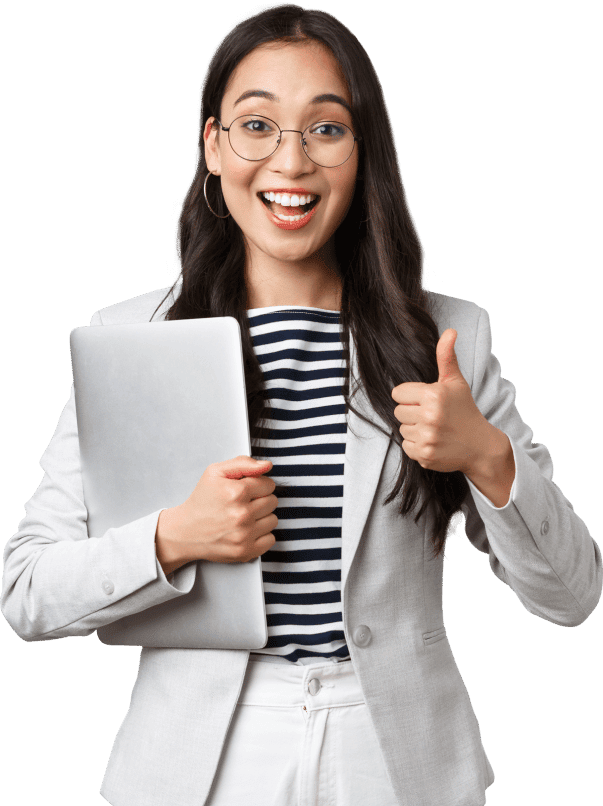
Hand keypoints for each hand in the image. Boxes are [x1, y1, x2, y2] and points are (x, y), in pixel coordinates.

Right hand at [155, 456, 277, 572]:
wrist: (185, 531)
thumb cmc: (201, 501)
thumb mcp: (215, 472)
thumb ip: (243, 463)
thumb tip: (267, 465)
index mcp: (236, 492)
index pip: (269, 484)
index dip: (258, 485)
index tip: (246, 490)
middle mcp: (241, 515)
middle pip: (273, 502)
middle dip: (261, 500)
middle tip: (243, 503)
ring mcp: (244, 535)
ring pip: (273, 520)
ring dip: (262, 518)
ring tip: (244, 517)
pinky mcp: (245, 552)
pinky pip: (270, 540)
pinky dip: (261, 536)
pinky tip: (247, 531)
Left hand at [391, 329, 492, 473]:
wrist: (480, 446)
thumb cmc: (465, 410)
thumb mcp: (456, 382)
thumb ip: (446, 356)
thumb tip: (450, 331)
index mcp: (433, 395)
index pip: (398, 393)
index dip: (410, 396)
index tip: (426, 400)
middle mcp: (429, 416)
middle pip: (398, 411)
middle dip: (412, 412)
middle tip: (431, 415)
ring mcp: (427, 438)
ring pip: (402, 428)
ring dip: (414, 429)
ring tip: (433, 428)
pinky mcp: (424, 455)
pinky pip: (406, 446)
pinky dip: (416, 445)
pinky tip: (433, 441)